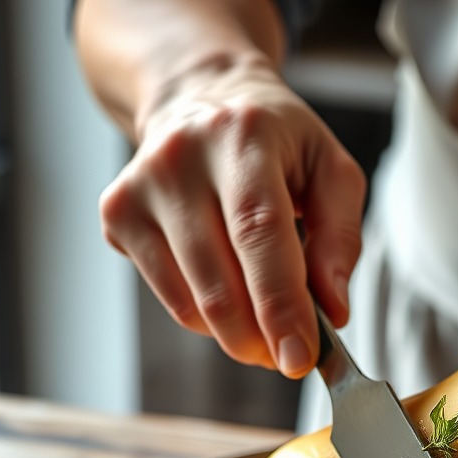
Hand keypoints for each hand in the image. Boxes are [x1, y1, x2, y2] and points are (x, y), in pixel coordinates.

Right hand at [98, 57, 365, 376]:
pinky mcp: (117, 216)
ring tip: (267, 325)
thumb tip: (332, 311)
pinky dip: (208, 318)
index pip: (259, 233)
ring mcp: (139, 187)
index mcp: (244, 137)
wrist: (200, 98)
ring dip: (237, 335)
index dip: (280, 304)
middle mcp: (180, 157)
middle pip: (220, 281)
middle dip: (260, 338)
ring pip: (191, 301)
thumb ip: (340, 239)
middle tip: (290, 358)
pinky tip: (230, 292)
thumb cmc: (277, 143)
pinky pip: (170, 298)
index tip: (299, 358)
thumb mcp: (331, 171)